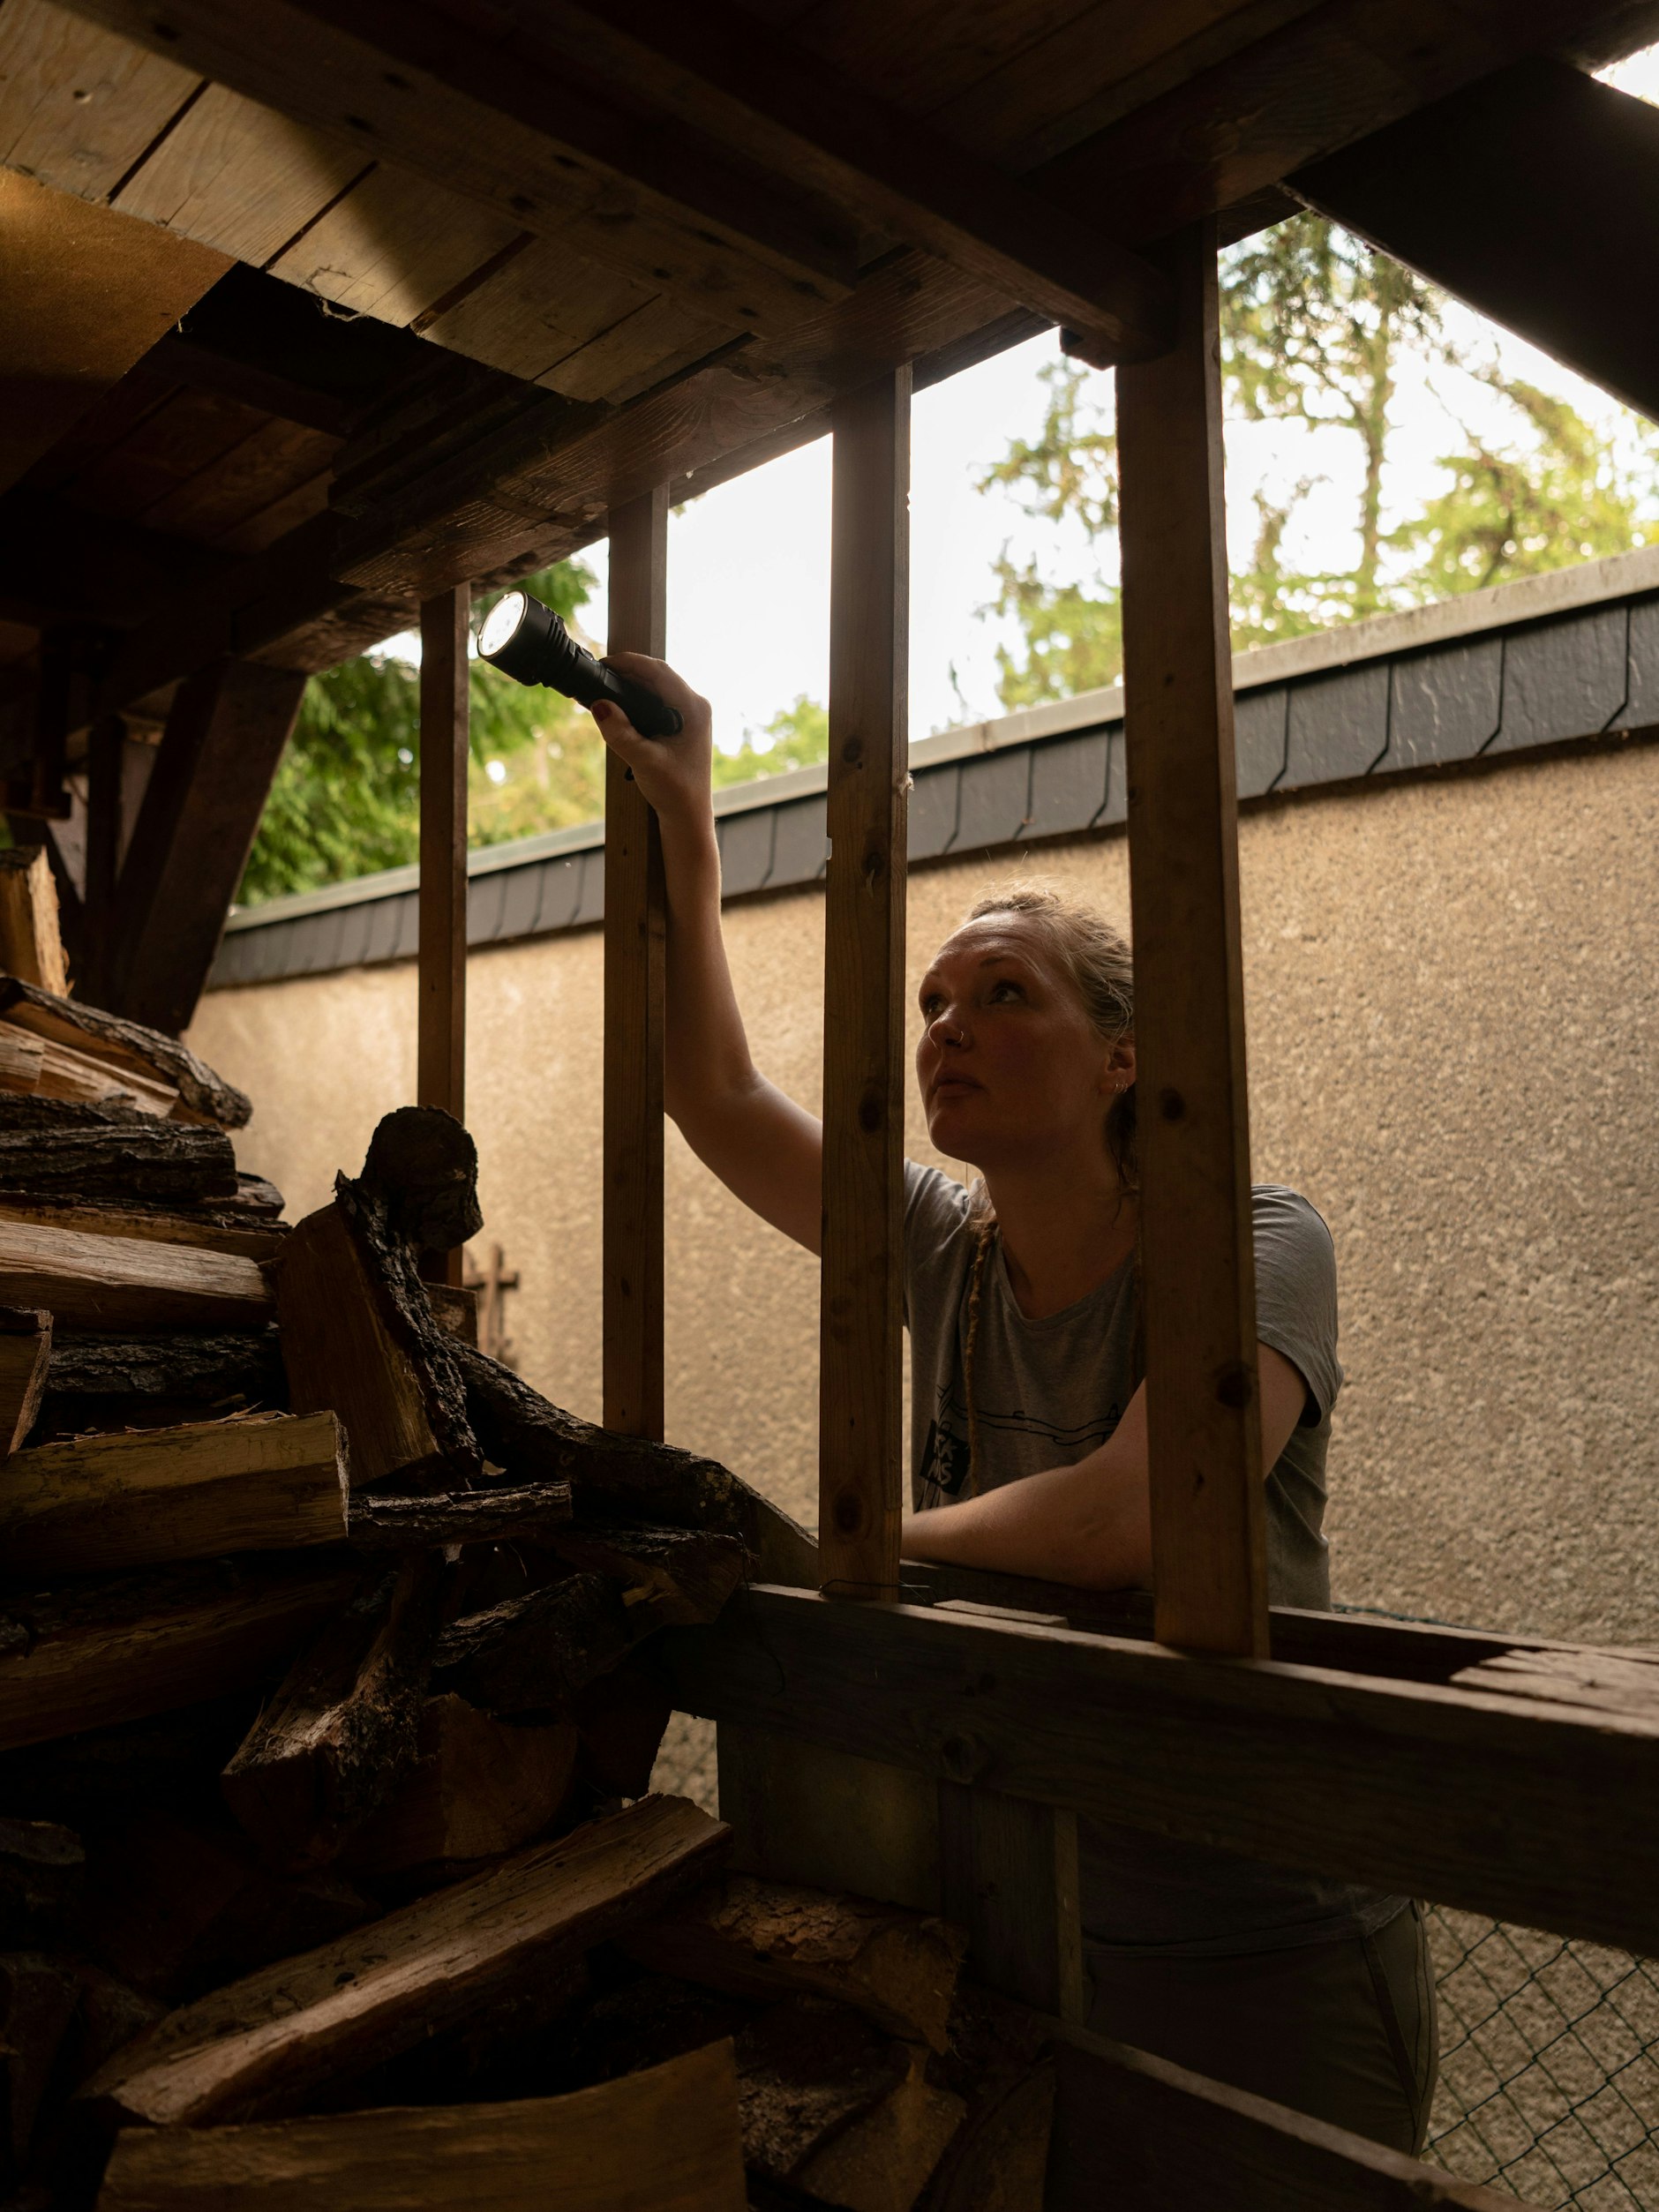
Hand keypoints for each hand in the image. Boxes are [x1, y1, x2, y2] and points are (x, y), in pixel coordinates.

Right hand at [591, 653, 713, 827]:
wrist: (687, 815)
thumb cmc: (675, 791)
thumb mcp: (643, 761)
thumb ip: (621, 733)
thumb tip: (599, 705)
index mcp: (693, 708)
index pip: (658, 671)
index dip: (629, 662)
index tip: (604, 664)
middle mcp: (695, 706)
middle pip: (657, 675)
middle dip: (627, 672)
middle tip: (598, 674)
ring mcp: (689, 714)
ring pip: (656, 686)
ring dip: (630, 684)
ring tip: (604, 685)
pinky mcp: (681, 723)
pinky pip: (656, 700)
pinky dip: (636, 698)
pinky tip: (619, 704)